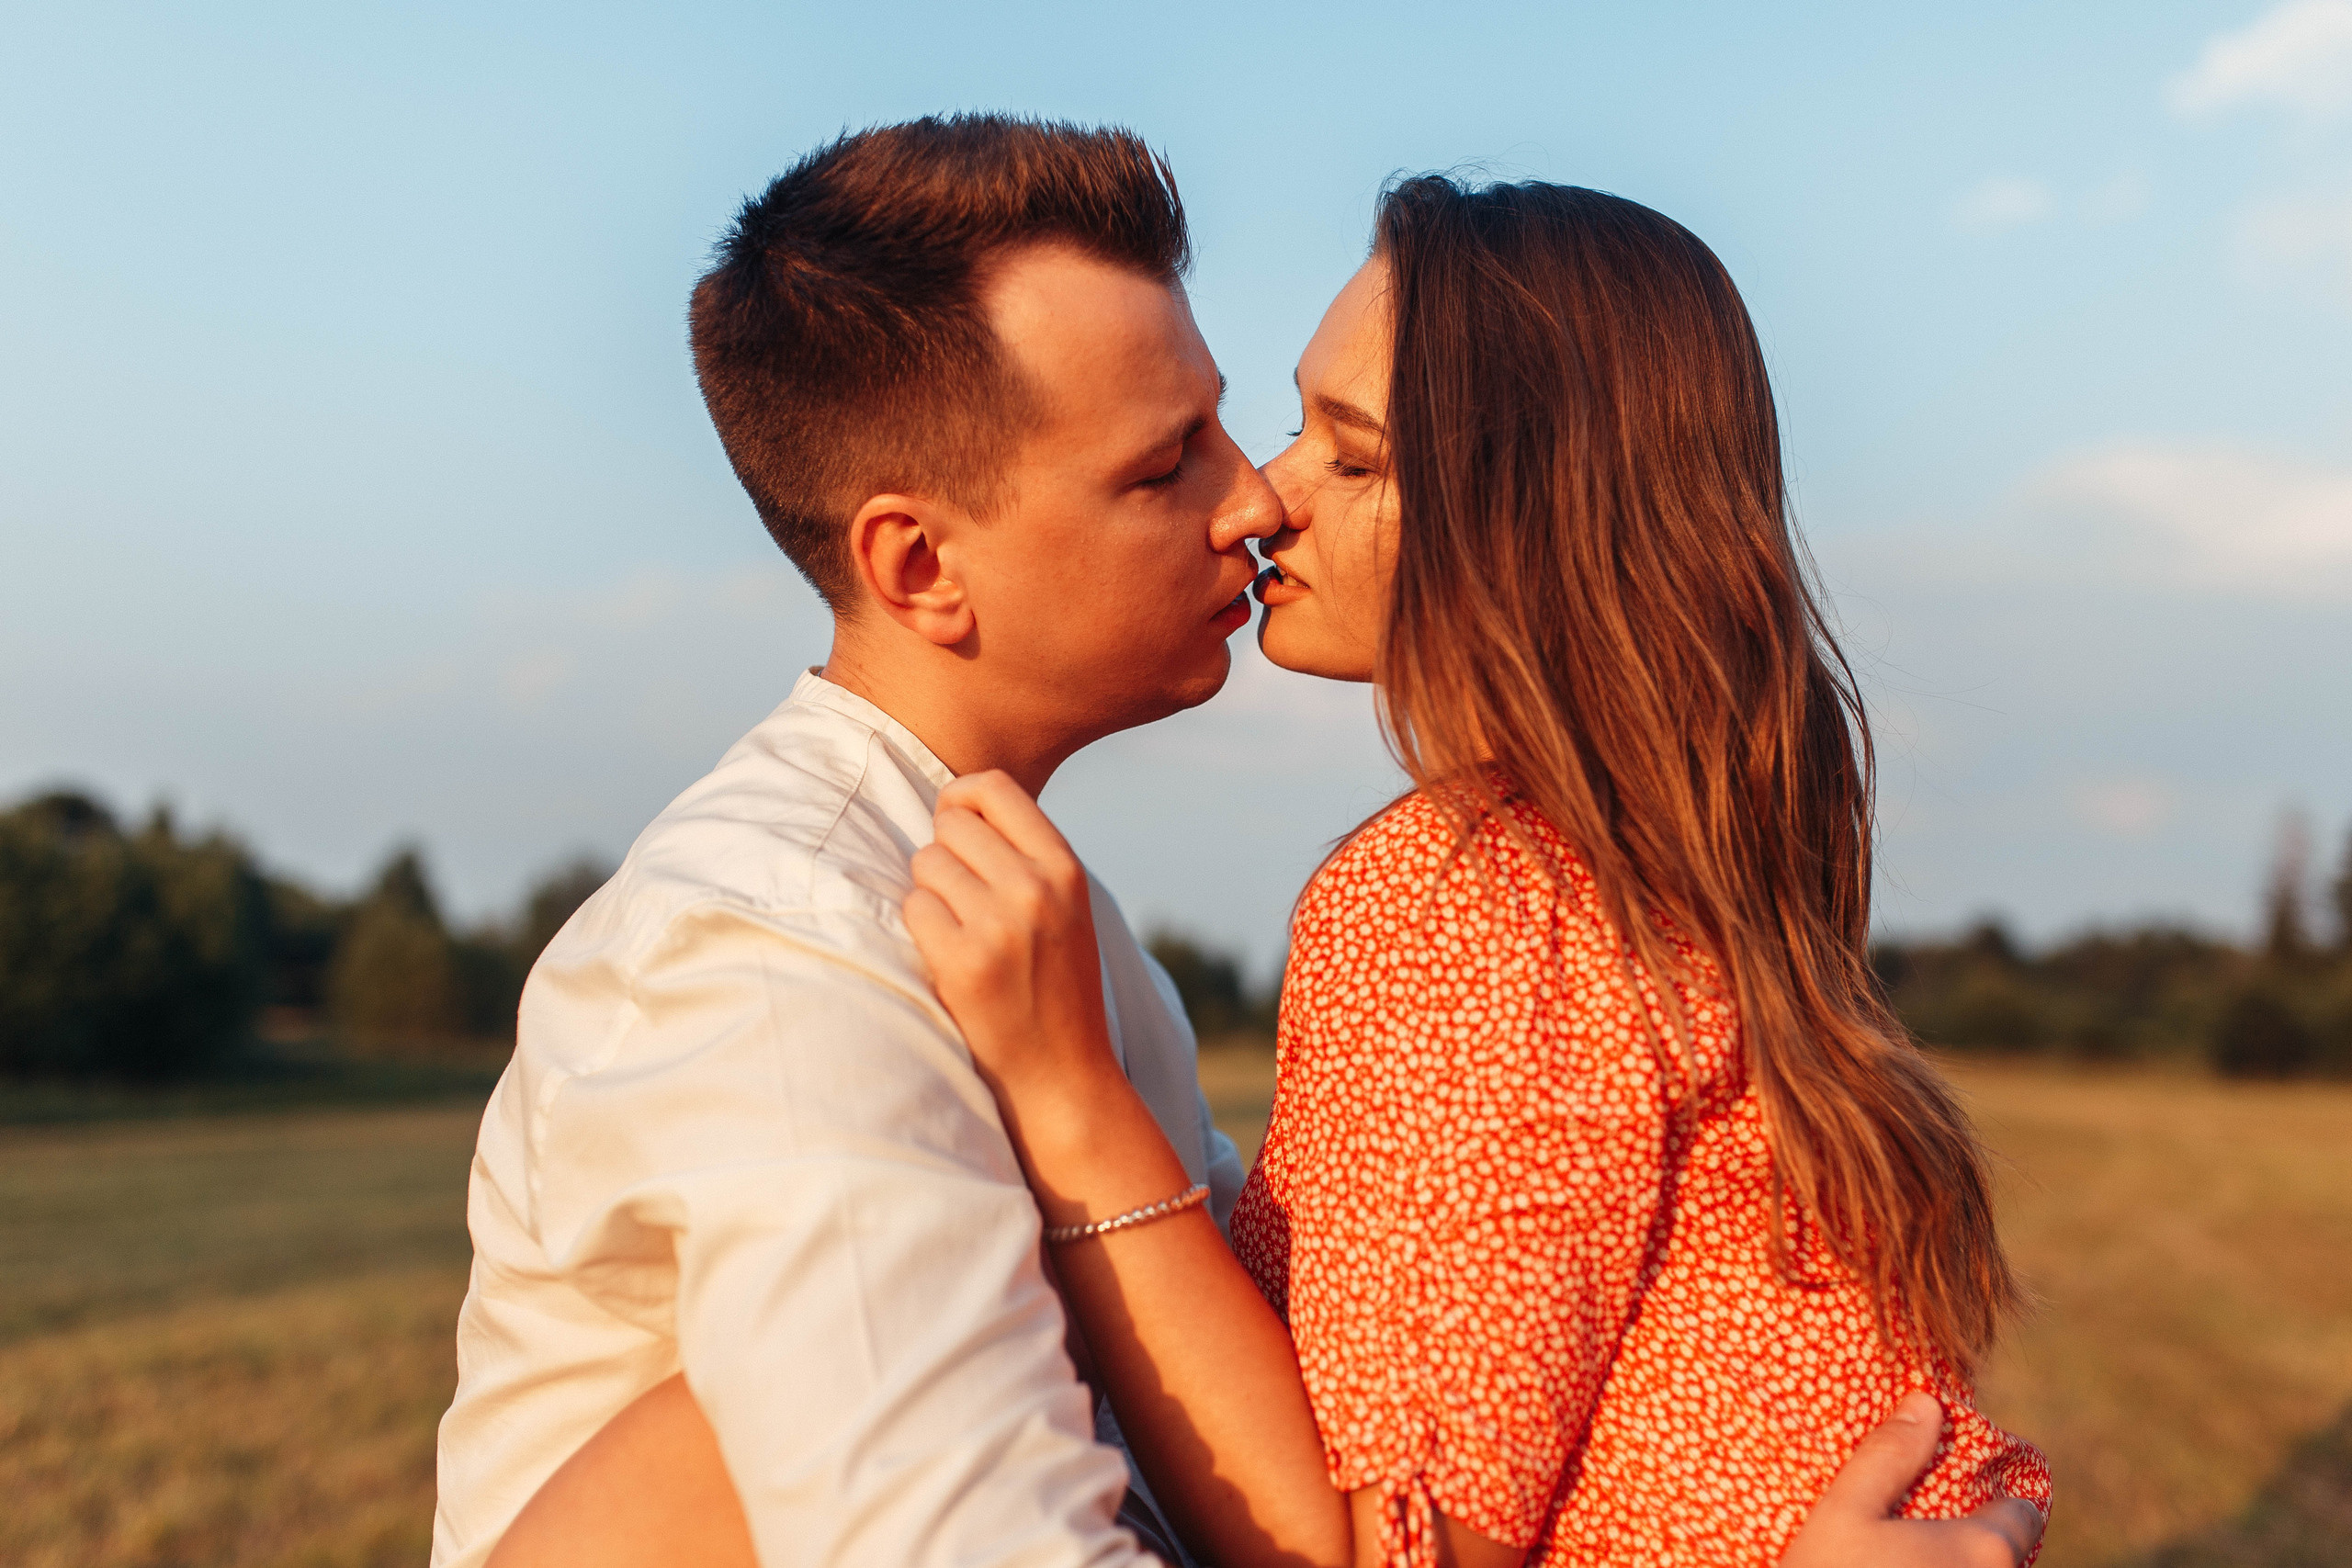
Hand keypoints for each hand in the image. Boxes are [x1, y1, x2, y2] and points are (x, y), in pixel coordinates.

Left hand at [903, 771, 1123, 1117]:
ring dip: (931, 895)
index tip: (956, 827)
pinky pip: (913, 909)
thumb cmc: (1057, 988)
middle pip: (950, 825)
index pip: (993, 787)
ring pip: (925, 864)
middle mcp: (1035, 889)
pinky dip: (922, 931)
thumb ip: (1026, 857)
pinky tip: (949, 958)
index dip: (960, 800)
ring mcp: (999, 926)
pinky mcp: (963, 963)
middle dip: (944, 855)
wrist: (1062, 1075)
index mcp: (1065, 868)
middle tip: (962, 899)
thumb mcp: (1067, 909)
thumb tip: (957, 805)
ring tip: (961, 932)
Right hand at [1779, 1392, 2043, 1567]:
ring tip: (1910, 1561)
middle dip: (1976, 1545)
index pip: (2025, 1515)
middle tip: (1927, 1534)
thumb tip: (1927, 1403)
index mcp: (1985, 1550)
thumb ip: (1888, 1456)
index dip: (2002, 1500)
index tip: (1970, 1494)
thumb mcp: (1842, 1513)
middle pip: (2006, 1559)